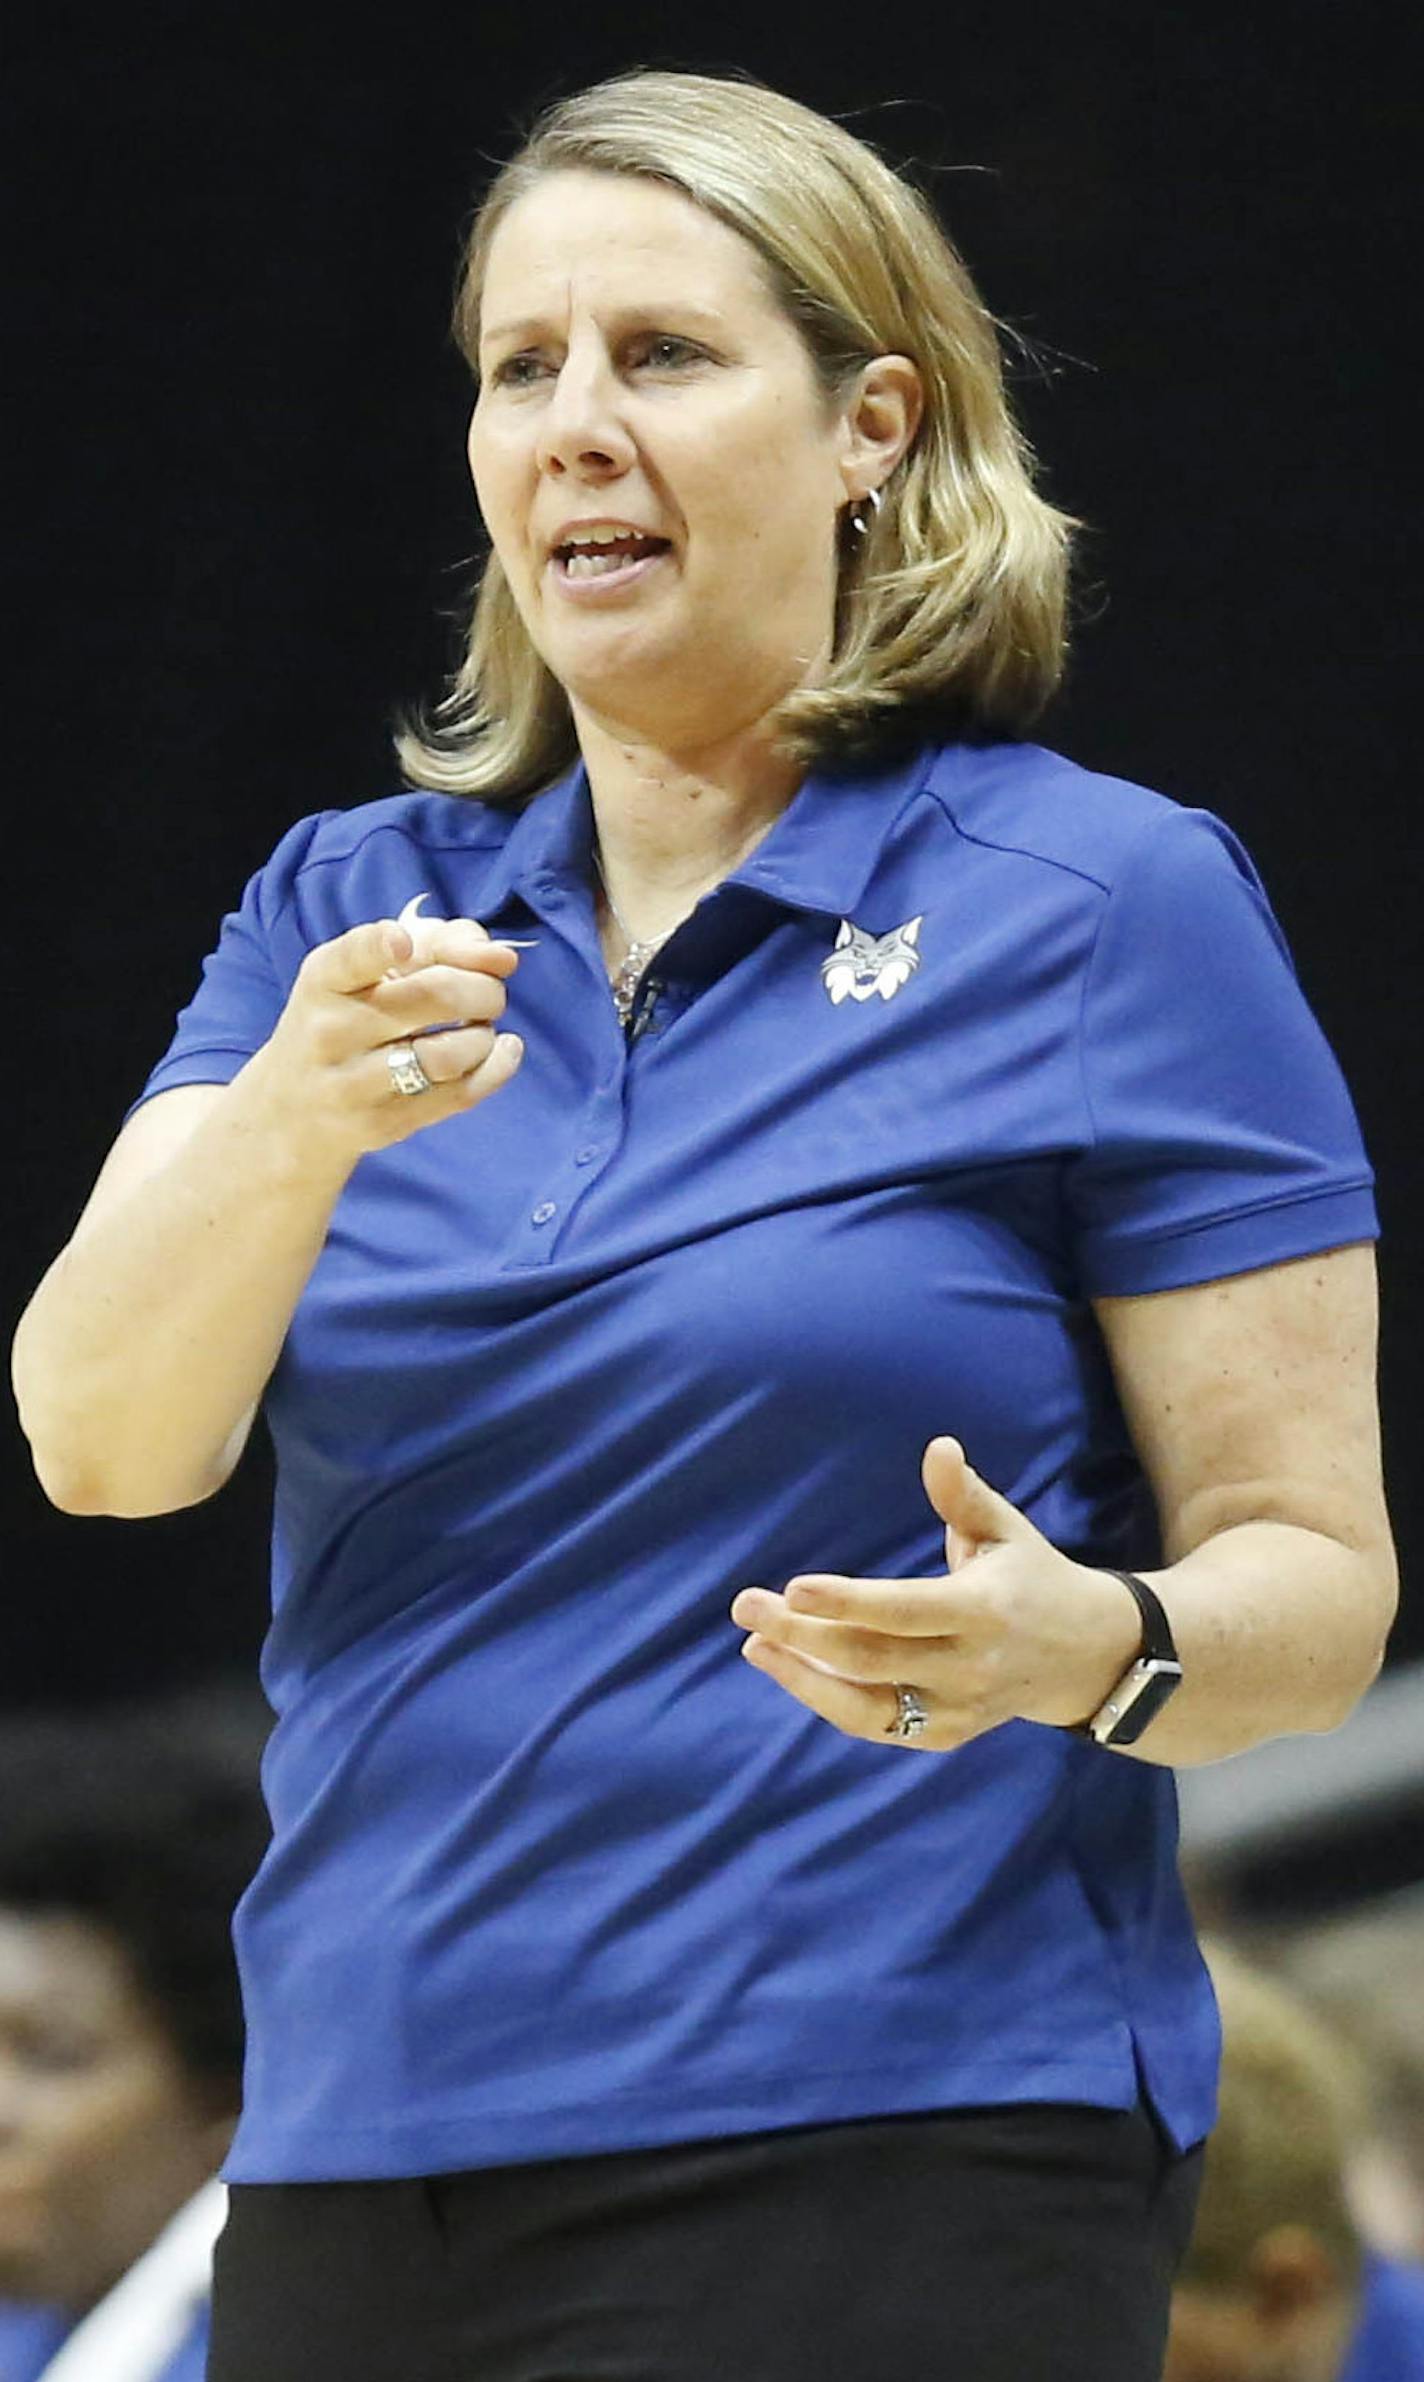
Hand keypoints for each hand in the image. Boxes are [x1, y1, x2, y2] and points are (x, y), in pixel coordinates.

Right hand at [257, 909, 523, 1164]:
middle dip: (484, 989)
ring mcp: (354, 1084)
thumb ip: (438, 944)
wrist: (294, 1109)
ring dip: (485, 1035)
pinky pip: (459, 1095)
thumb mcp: (370, 970)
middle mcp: (332, 1030)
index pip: (353, 957)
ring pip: (450, 1054)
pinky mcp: (383, 1123)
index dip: (383, 945)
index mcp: (325, 980)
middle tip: (487, 994)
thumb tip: (503, 959)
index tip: (404, 943)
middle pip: (436, 995)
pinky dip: (497, 1068)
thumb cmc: (348, 1019)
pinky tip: (501, 1051)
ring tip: (480, 1029)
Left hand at [729, 1437, 1141, 1750]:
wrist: (1085, 1657)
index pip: (904, 1611)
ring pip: (868, 1707)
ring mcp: (959, 1709)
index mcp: (984, 1611)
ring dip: (803, 1679)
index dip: (847, 1603)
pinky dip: (830, 1701)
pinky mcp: (948, 1735)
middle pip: (871, 1660)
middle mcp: (970, 1667)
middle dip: (801, 1636)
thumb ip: (964, 1495)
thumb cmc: (1032, 1576)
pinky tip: (791, 1668)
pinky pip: (880, 1725)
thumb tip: (938, 1446)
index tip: (792, 1588)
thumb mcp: (1007, 1530)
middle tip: (746, 1606)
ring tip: (754, 1646)